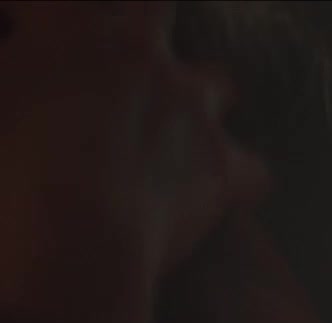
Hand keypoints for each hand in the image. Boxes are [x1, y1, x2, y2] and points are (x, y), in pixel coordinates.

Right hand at [0, 1, 266, 322]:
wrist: (66, 236)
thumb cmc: (3, 171)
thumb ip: (13, 80)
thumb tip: (31, 98)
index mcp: (68, 28)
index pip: (59, 2)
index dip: (41, 15)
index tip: (26, 29)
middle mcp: (140, 54)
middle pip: (155, 7)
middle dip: (140, 22)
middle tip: (116, 60)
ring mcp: (191, 107)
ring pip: (218, 81)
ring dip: (200, 99)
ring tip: (179, 127)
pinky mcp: (222, 165)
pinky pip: (251, 171)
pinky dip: (236, 181)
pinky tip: (220, 194)